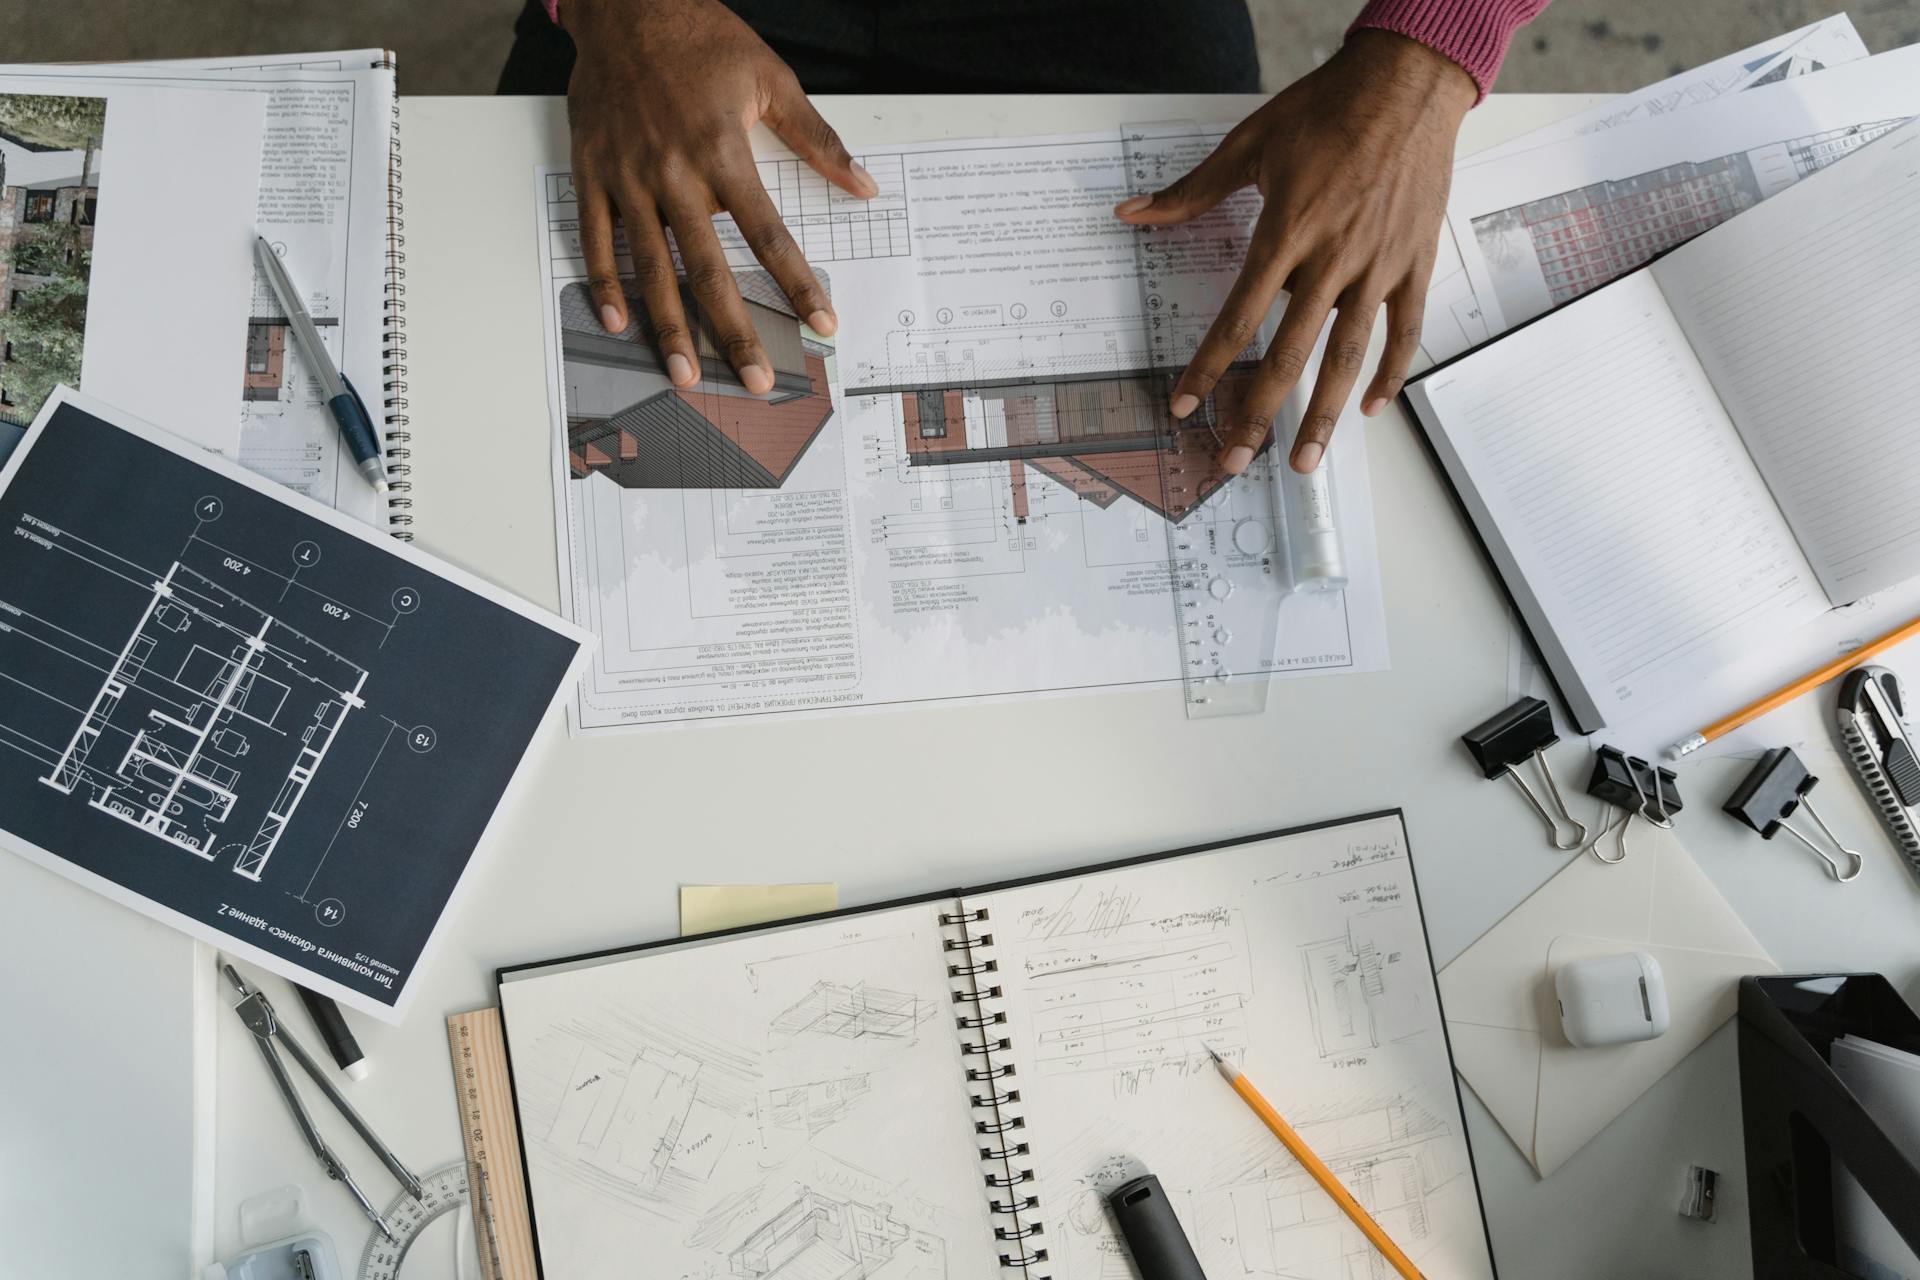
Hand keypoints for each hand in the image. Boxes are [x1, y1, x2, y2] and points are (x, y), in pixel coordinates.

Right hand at [561, 0, 876, 391]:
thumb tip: (864, 185)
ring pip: (650, 267)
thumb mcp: (770, 78)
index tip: (822, 322)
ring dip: (667, 326)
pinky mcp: (592, 172)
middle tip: (753, 379)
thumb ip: (817, 138)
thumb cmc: (700, 38)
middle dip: (733, 331)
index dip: (797, 284)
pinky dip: (603, 283)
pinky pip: (596, 238)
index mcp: (722, 152)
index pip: (768, 235)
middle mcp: (673, 173)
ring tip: (683, 372)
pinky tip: (616, 323)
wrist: (626, 3)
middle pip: (709, 269)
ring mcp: (628, 177)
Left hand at [1114, 29, 1475, 472]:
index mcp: (1287, 232)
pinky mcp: (1414, 263)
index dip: (1206, 367)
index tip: (1183, 405)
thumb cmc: (1329, 109)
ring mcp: (1378, 266)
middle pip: (1289, 354)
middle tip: (1236, 460)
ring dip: (1324, 415)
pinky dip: (1389, 372)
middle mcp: (1332, 259)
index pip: (1238, 317)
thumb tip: (1132, 213)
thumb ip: (1192, 191)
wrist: (1408, 83)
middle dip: (1258, 414)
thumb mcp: (1251, 144)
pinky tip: (1370, 408)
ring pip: (1348, 356)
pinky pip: (1405, 331)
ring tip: (1306, 461)